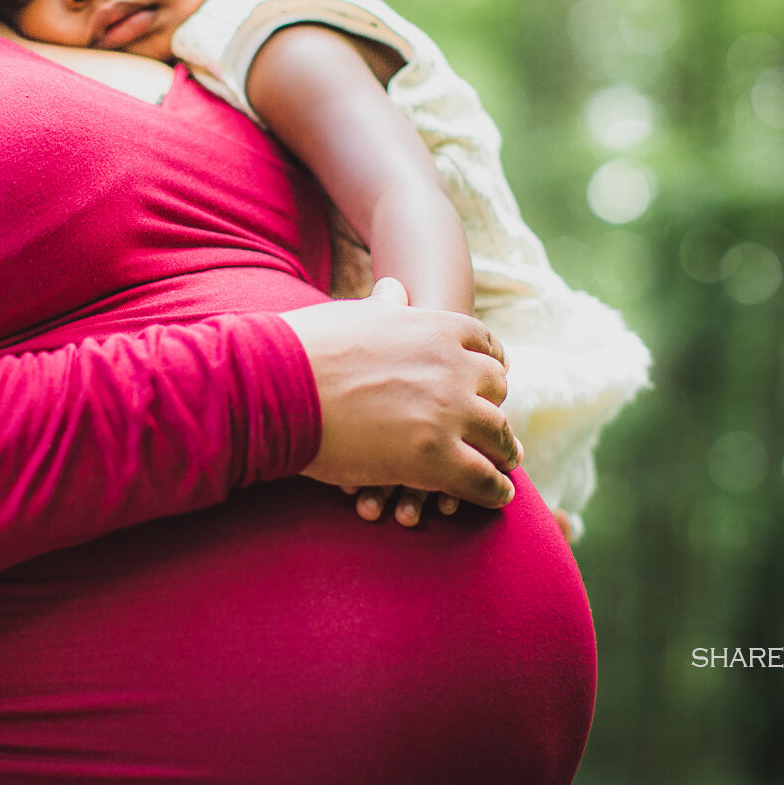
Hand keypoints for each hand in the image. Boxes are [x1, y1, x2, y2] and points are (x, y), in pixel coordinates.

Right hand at [280, 277, 518, 518]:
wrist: (279, 383)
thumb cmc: (307, 348)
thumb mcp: (357, 315)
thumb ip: (386, 309)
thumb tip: (395, 289)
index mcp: (437, 327)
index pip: (484, 345)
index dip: (490, 365)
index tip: (491, 379)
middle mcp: (453, 366)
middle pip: (495, 390)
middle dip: (496, 409)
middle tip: (497, 427)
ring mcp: (449, 412)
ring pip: (497, 435)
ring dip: (504, 452)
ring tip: (505, 464)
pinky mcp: (437, 457)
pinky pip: (482, 478)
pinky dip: (493, 489)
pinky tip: (495, 495)